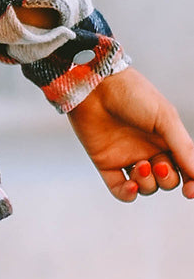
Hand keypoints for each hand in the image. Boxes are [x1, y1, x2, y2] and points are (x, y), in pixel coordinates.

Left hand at [66, 67, 193, 201]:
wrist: (94, 85)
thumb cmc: (131, 93)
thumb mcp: (164, 117)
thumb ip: (183, 147)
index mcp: (166, 138)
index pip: (185, 168)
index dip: (191, 183)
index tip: (190, 191)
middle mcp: (148, 149)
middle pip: (167, 180)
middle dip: (166, 179)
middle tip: (157, 163)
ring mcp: (127, 157)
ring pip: (146, 186)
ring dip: (147, 183)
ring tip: (140, 166)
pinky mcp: (106, 162)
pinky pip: (119, 189)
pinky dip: (127, 194)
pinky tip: (131, 185)